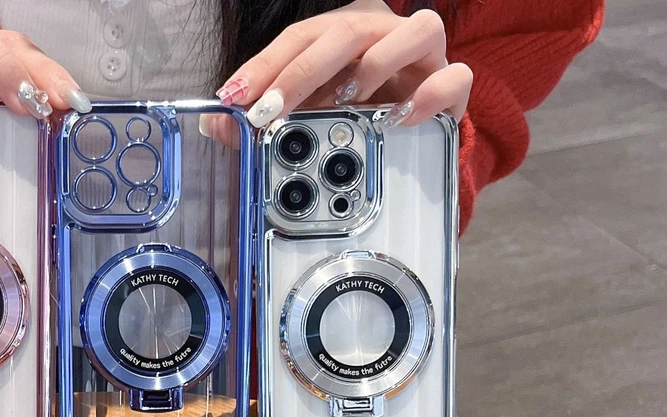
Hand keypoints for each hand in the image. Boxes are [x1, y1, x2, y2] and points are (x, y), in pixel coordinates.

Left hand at [215, 0, 471, 129]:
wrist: (412, 135)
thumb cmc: (356, 117)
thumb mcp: (303, 119)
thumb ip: (261, 121)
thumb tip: (214, 125)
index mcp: (341, 34)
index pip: (298, 38)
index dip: (264, 66)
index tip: (235, 97)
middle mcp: (380, 33)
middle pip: (344, 31)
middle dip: (301, 72)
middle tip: (270, 110)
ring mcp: (420, 54)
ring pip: (410, 32)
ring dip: (372, 66)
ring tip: (344, 102)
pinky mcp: (451, 81)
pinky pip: (453, 76)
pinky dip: (430, 95)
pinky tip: (401, 119)